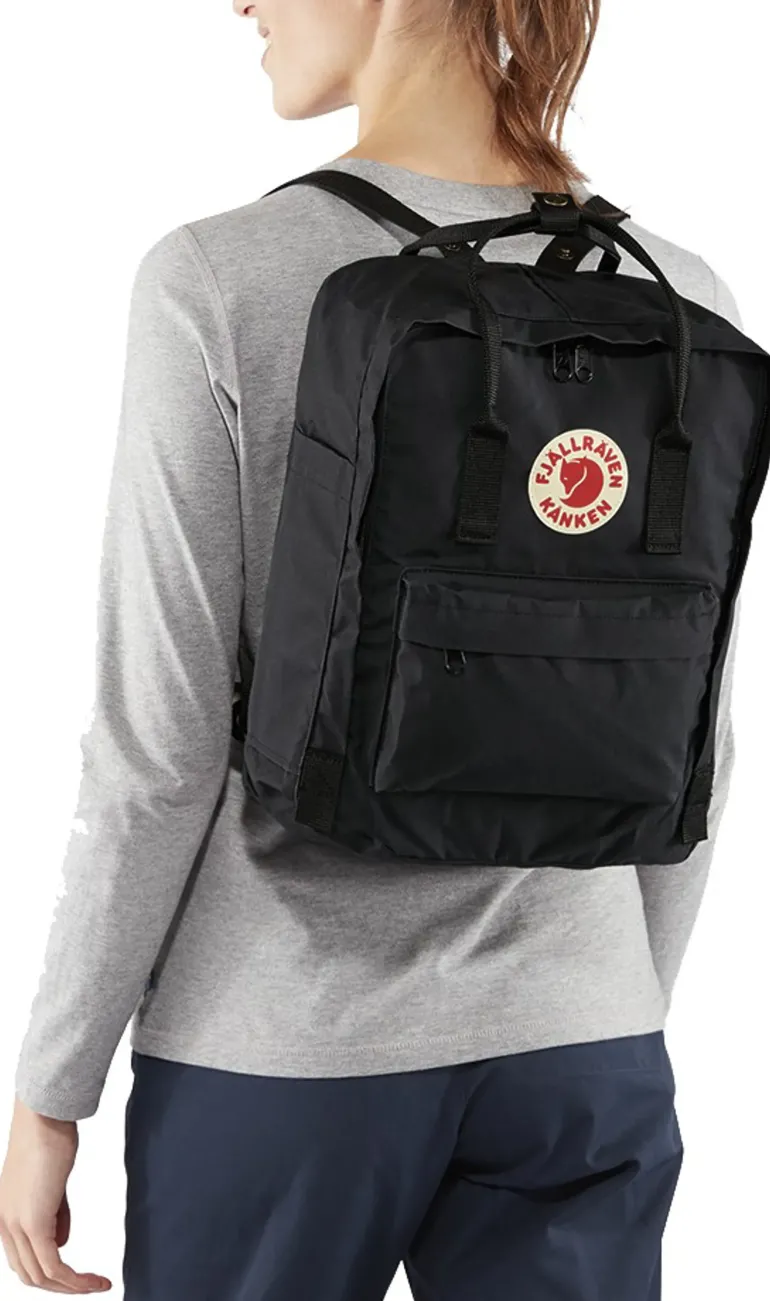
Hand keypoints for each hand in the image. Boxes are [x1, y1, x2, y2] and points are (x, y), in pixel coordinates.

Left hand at [0, 1098, 110, 1292]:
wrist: (43, 1117)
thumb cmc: (48, 1138)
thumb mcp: (51, 1184)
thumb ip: (54, 1215)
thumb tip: (61, 1244)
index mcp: (5, 1216)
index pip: (23, 1260)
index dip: (49, 1274)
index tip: (76, 1276)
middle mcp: (4, 1225)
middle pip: (29, 1275)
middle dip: (62, 1287)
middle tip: (89, 1286)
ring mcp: (16, 1225)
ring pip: (41, 1276)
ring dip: (71, 1287)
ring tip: (98, 1285)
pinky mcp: (33, 1222)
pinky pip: (53, 1265)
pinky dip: (75, 1279)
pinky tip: (93, 1279)